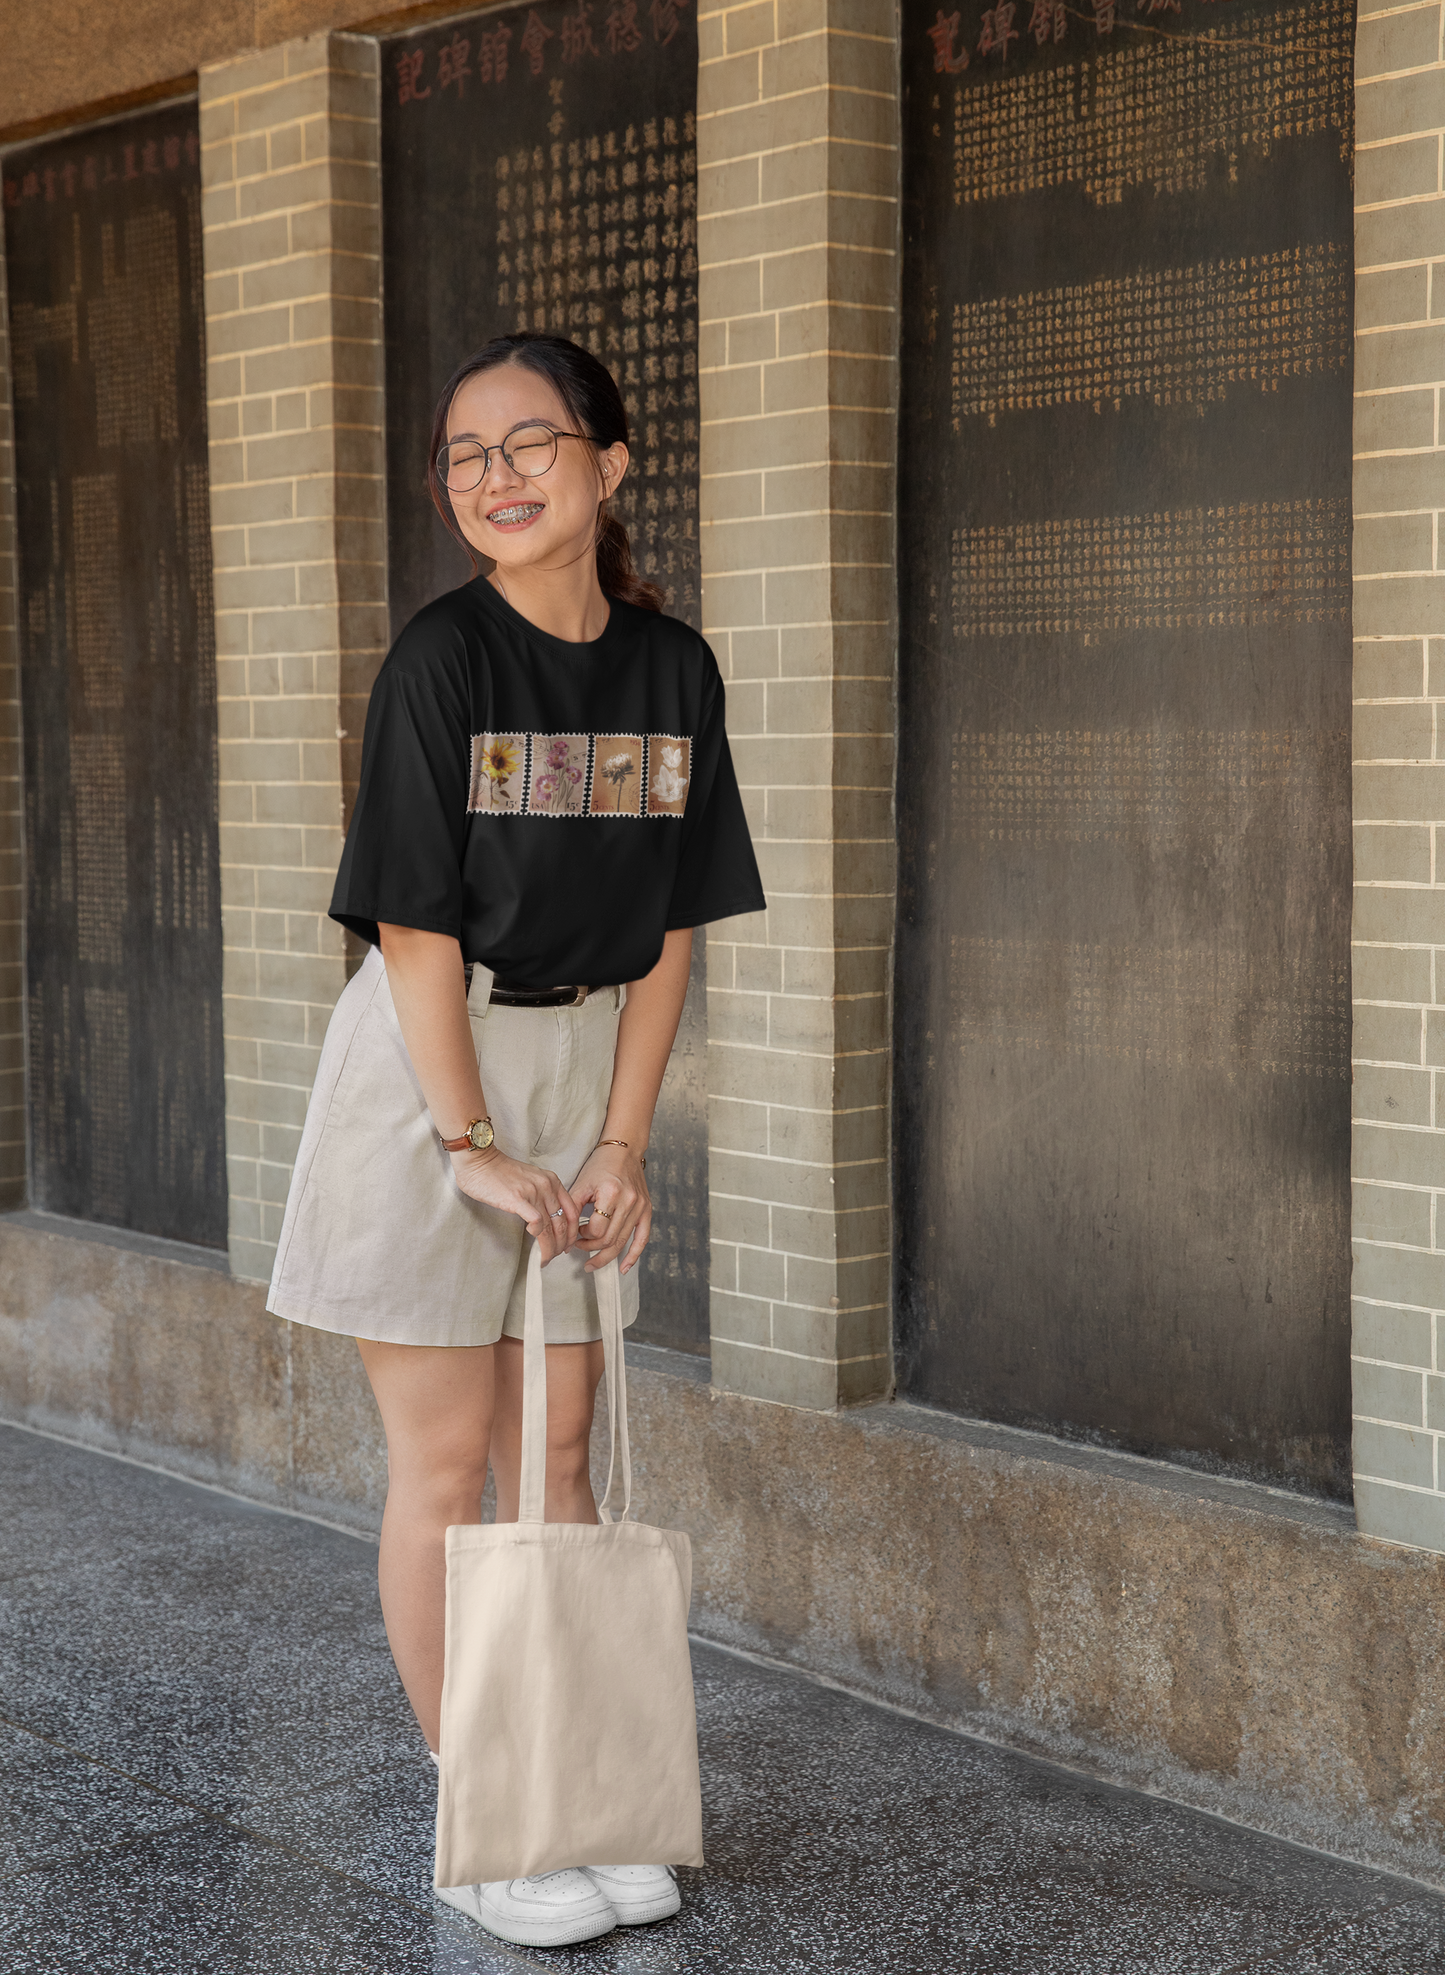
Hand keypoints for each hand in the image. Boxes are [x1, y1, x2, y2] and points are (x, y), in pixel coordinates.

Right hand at [448, 1147, 578, 1261]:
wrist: (480, 1160)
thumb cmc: (499, 1172)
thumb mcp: (530, 1179)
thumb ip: (541, 1195)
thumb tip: (546, 1220)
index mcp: (552, 1181)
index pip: (572, 1211)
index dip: (572, 1232)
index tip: (568, 1244)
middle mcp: (547, 1186)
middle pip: (563, 1223)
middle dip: (562, 1244)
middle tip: (556, 1255)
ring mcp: (534, 1192)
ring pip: (551, 1227)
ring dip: (550, 1247)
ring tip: (545, 1258)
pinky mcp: (518, 1199)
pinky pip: (537, 1222)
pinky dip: (537, 1235)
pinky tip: (531, 1237)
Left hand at [572, 1143, 650, 1274]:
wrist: (624, 1151)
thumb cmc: (600, 1165)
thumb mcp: (581, 1183)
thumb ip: (572, 1208)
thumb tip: (566, 1235)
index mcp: (611, 1193)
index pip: (596, 1229)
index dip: (583, 1236)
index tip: (575, 1235)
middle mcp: (629, 1201)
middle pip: (610, 1239)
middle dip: (591, 1248)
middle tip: (580, 1250)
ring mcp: (640, 1207)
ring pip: (622, 1242)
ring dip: (606, 1256)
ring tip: (592, 1263)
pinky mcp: (647, 1210)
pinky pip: (642, 1238)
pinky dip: (633, 1255)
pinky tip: (623, 1268)